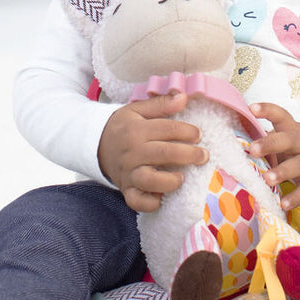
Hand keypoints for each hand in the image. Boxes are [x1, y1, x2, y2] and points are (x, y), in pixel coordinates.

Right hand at [97, 93, 207, 212]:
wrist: (96, 145)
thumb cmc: (123, 127)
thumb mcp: (137, 109)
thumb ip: (161, 104)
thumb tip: (183, 97)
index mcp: (136, 130)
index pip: (167, 129)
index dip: (187, 132)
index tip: (198, 135)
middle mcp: (132, 152)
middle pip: (164, 154)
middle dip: (188, 155)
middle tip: (203, 156)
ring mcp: (129, 173)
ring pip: (150, 181)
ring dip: (170, 181)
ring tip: (182, 177)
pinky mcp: (126, 189)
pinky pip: (137, 202)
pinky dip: (151, 203)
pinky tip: (163, 197)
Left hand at [249, 102, 299, 209]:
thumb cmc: (292, 150)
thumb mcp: (282, 140)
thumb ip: (263, 140)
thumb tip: (230, 142)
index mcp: (291, 129)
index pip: (280, 115)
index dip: (267, 110)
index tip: (251, 108)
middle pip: (288, 140)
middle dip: (270, 144)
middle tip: (253, 149)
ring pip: (299, 164)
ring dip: (282, 171)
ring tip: (267, 179)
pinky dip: (295, 197)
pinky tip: (282, 203)